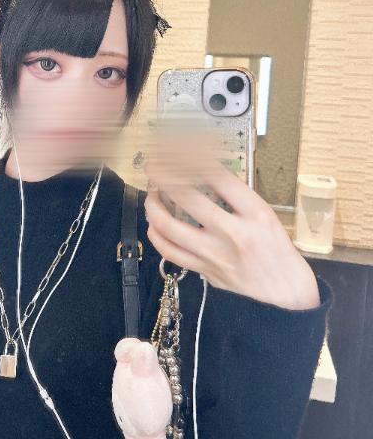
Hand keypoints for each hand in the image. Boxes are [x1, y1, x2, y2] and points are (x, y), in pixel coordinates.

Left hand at [143, 147, 320, 310]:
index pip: (217, 176)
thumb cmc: (276, 248)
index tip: (179, 148)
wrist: (286, 290)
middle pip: (187, 198)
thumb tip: (199, 174)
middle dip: (163, 176)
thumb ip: (234, 196)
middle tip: (154, 166)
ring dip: (153, 205)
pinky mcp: (204, 271)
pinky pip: (169, 251)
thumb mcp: (265, 213)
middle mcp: (233, 233)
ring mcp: (215, 255)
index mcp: (254, 213)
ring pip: (169, 227)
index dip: (192, 157)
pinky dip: (155, 233)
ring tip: (152, 193)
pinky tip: (154, 222)